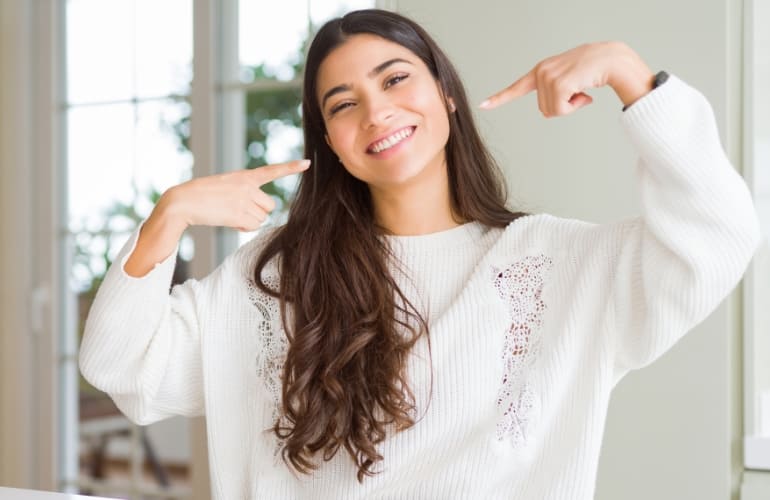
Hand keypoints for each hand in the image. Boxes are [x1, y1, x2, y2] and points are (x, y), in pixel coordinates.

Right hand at [158, 159, 310, 232]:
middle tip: (239, 209)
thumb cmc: (203, 195)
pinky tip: (228, 220)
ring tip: (229, 213)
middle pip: (270, 205)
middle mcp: (248, 186)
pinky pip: (252, 226)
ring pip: (261, 217)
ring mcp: (244, 200)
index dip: (291, 168)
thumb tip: (257, 218)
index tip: (307, 163)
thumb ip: (245, 194)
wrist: (184, 201)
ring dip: (249, 220)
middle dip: (259, 211)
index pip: (272, 171)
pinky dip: (242, 227)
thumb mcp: (226, 186)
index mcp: (245, 176)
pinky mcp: (239, 214)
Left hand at [479, 41, 654, 115]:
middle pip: (543, 110)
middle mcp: (541, 72)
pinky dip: (575, 106)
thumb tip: (545, 113)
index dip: (500, 98)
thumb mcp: (568, 81)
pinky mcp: (558, 84)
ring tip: (581, 88)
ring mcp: (548, 77)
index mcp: (541, 71)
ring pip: (552, 111)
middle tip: (577, 90)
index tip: (482, 105)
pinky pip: (561, 110)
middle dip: (562, 106)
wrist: (610, 59)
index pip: (517, 87)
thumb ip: (553, 94)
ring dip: (570, 106)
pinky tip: (585, 92)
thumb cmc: (592, 71)